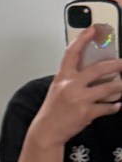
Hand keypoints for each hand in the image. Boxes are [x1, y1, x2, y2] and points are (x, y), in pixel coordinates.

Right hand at [31, 25, 121, 147]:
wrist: (47, 131)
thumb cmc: (53, 110)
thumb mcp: (58, 88)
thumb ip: (73, 78)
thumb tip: (94, 71)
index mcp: (62, 77)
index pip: (72, 53)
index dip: (82, 39)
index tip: (93, 29)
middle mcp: (70, 86)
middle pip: (98, 69)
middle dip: (116, 64)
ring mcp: (79, 99)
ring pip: (109, 88)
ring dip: (120, 87)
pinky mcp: (86, 113)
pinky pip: (108, 107)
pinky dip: (114, 106)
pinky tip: (115, 105)